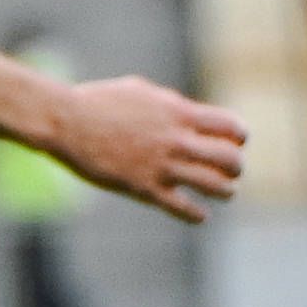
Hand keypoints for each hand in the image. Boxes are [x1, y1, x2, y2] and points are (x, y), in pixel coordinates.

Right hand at [46, 76, 247, 222]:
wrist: (67, 122)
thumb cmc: (99, 102)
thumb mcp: (141, 92)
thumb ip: (169, 104)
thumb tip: (184, 112)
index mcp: (179, 112)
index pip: (230, 127)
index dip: (239, 136)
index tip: (236, 142)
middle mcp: (177, 140)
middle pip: (230, 159)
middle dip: (235, 167)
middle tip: (232, 171)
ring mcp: (163, 166)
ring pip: (215, 186)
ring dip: (226, 191)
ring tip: (225, 192)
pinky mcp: (145, 189)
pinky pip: (184, 209)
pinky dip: (197, 215)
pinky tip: (200, 215)